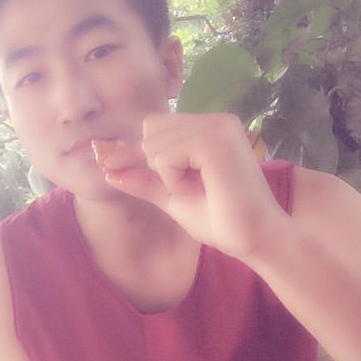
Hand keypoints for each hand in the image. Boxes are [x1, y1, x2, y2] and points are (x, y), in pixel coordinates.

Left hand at [95, 113, 289, 260]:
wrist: (255, 239)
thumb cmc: (222, 220)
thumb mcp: (173, 196)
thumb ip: (144, 181)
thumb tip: (108, 171)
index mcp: (210, 129)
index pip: (155, 129)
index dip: (132, 150)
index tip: (106, 164)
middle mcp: (215, 120)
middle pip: (150, 129)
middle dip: (155, 163)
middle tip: (187, 187)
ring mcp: (216, 126)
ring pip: (154, 143)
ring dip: (167, 175)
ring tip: (199, 189)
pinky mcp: (214, 139)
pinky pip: (164, 155)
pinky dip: (173, 178)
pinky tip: (200, 187)